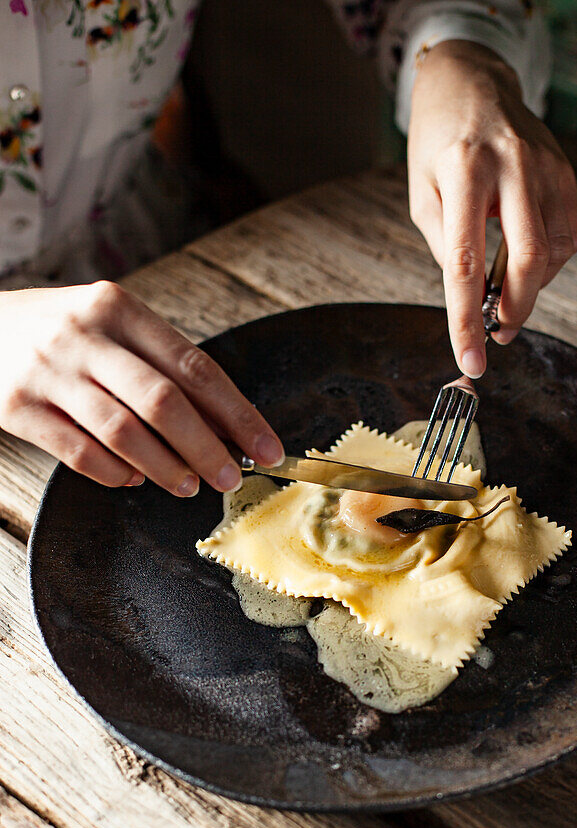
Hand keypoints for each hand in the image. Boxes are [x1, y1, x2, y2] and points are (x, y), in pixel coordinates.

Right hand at [0, 282, 283, 493]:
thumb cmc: (64, 332)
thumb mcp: (113, 327)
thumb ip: (163, 368)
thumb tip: (226, 427)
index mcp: (119, 308)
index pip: (194, 366)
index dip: (238, 414)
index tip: (267, 448)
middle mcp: (84, 335)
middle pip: (163, 401)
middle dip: (206, 448)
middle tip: (230, 478)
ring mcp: (48, 371)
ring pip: (122, 432)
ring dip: (165, 468)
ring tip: (188, 486)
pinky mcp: (18, 407)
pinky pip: (78, 453)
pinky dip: (114, 474)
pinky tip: (134, 480)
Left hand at [408, 39, 576, 375]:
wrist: (471, 83)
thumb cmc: (438, 145)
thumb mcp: (422, 195)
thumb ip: (447, 246)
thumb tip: (473, 298)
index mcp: (464, 172)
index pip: (466, 263)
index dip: (468, 320)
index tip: (471, 361)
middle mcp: (511, 166)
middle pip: (526, 261)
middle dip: (515, 311)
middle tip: (499, 335)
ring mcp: (545, 166)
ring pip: (553, 254)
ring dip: (531, 289)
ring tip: (506, 291)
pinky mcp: (565, 171)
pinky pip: (569, 237)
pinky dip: (550, 264)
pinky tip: (527, 262)